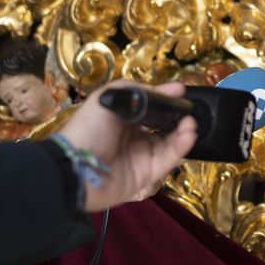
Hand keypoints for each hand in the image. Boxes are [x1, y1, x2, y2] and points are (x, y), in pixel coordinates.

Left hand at [61, 80, 198, 210]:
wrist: (73, 168)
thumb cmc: (88, 129)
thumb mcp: (107, 97)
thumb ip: (137, 90)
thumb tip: (170, 89)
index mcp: (124, 119)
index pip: (151, 109)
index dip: (166, 101)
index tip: (182, 93)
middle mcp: (134, 137)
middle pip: (164, 126)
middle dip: (178, 118)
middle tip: (190, 111)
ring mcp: (142, 157)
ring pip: (169, 143)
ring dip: (183, 132)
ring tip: (191, 123)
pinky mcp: (147, 175)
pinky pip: (167, 159)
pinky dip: (181, 147)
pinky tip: (188, 135)